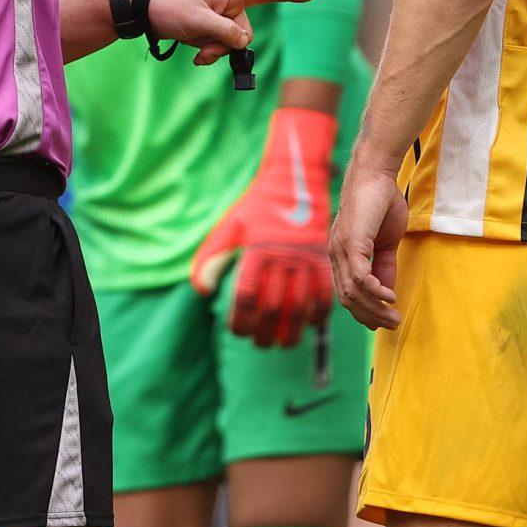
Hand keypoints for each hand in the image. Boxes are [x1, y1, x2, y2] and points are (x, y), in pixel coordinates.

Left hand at [147, 0, 315, 65]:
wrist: (146, 11)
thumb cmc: (171, 6)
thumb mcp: (199, 20)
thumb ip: (225, 31)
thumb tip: (243, 43)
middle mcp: (229, 6)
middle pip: (245, 33)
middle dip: (228, 45)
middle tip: (205, 47)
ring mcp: (220, 20)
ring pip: (232, 45)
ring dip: (216, 52)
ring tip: (197, 52)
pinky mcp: (210, 32)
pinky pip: (220, 49)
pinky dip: (210, 55)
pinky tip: (196, 57)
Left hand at [190, 106, 336, 347]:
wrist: (294, 183)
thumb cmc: (257, 209)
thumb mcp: (230, 228)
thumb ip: (211, 258)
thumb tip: (202, 290)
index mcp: (256, 250)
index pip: (245, 296)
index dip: (241, 321)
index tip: (239, 333)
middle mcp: (281, 256)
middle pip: (273, 307)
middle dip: (266, 332)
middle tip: (262, 344)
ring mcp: (305, 257)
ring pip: (300, 305)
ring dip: (293, 330)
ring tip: (285, 343)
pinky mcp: (324, 257)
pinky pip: (324, 293)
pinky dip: (318, 314)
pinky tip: (310, 325)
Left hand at [329, 164, 405, 330]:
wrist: (376, 173)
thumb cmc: (381, 202)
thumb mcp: (385, 241)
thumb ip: (384, 265)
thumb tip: (387, 290)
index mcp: (341, 255)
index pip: (346, 293)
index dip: (363, 311)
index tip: (382, 322)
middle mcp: (336, 254)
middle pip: (347, 299)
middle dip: (371, 316)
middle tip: (393, 324)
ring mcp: (341, 249)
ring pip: (353, 292)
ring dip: (375, 309)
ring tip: (394, 316)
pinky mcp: (351, 242)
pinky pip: (360, 277)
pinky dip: (375, 291)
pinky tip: (390, 297)